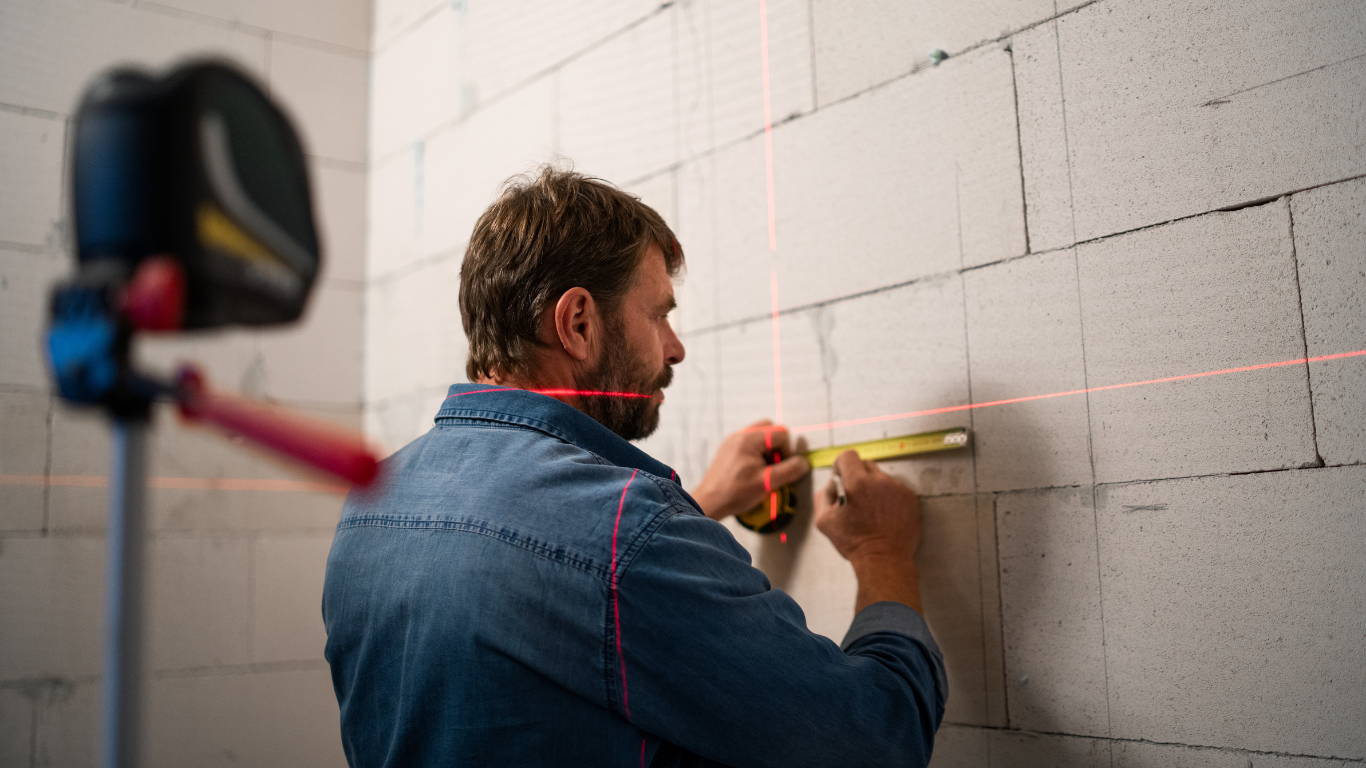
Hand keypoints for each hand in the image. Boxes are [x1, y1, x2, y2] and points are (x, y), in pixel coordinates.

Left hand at [691, 419, 809, 520]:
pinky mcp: (728, 450)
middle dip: (777, 447)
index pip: (780, 433)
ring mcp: (732, 441)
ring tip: (763, 471)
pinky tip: (753, 472)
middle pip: (770, 429)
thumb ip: (789, 471)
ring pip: (760, 436)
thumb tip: (804, 463)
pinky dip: (757, 454)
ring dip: (767, 451)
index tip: (780, 468)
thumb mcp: (767, 483)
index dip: (786, 451)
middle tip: (773, 466)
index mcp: (748, 439)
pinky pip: (749, 444)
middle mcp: (739, 435)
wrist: (709, 502)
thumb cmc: (735, 493)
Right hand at [814, 450, 922, 612]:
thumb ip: (822, 495)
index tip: (841, 477)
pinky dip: (889, 497)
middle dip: (857, 476)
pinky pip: (896, 489)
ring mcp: (898, 489)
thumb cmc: (853, 542)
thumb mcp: (824, 521)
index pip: (848, 456)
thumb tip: (832, 484)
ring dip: (874, 487)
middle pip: (865, 464)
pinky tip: (884, 514)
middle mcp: (880, 481)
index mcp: (858, 483)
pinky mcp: (910, 498)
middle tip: (855, 496)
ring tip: (871, 508)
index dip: (841, 465)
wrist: (884, 560)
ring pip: (882, 477)